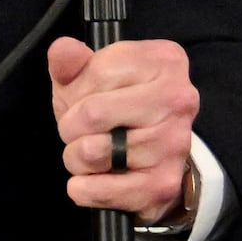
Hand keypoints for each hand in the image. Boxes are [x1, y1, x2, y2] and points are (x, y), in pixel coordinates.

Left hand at [48, 35, 200, 223]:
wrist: (152, 155)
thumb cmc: (114, 106)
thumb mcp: (88, 76)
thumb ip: (71, 62)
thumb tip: (63, 50)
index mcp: (163, 61)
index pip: (96, 73)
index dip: (75, 91)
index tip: (84, 100)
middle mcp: (178, 100)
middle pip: (91, 114)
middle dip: (70, 126)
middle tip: (82, 131)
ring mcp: (174, 143)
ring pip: (93, 152)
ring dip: (76, 158)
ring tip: (92, 152)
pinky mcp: (164, 184)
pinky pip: (102, 190)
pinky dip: (85, 189)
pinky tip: (94, 179)